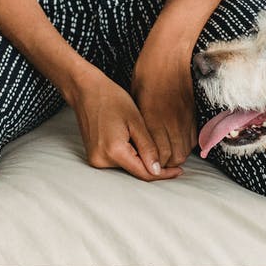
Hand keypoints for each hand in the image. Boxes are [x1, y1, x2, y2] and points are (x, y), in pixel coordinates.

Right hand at [64, 68, 182, 180]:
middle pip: (135, 171)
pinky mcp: (94, 156)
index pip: (144, 173)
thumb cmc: (111, 99)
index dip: (163, 174)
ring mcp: (95, 160)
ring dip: (140, 159)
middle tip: (168, 154)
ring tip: (144, 139)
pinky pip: (117, 161)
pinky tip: (132, 139)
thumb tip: (157, 170)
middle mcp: (102, 160)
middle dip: (152, 165)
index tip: (178, 171)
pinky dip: (129, 155)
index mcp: (114, 151)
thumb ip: (148, 148)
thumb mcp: (136, 122)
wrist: (86, 91)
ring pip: (127, 166)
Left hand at [131, 46, 196, 168]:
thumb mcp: (135, 101)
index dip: (154, 163)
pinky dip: (187, 144)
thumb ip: (141, 124)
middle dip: (166, 163)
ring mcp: (184, 118)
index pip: (157, 154)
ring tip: (169, 152)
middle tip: (159, 161)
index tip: (150, 163)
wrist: (167, 56)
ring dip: (178, 155)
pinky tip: (178, 140)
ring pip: (185, 149)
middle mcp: (169, 122)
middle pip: (174, 156)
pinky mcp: (193, 113)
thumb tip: (142, 142)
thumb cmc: (145, 75)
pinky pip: (194, 138)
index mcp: (151, 119)